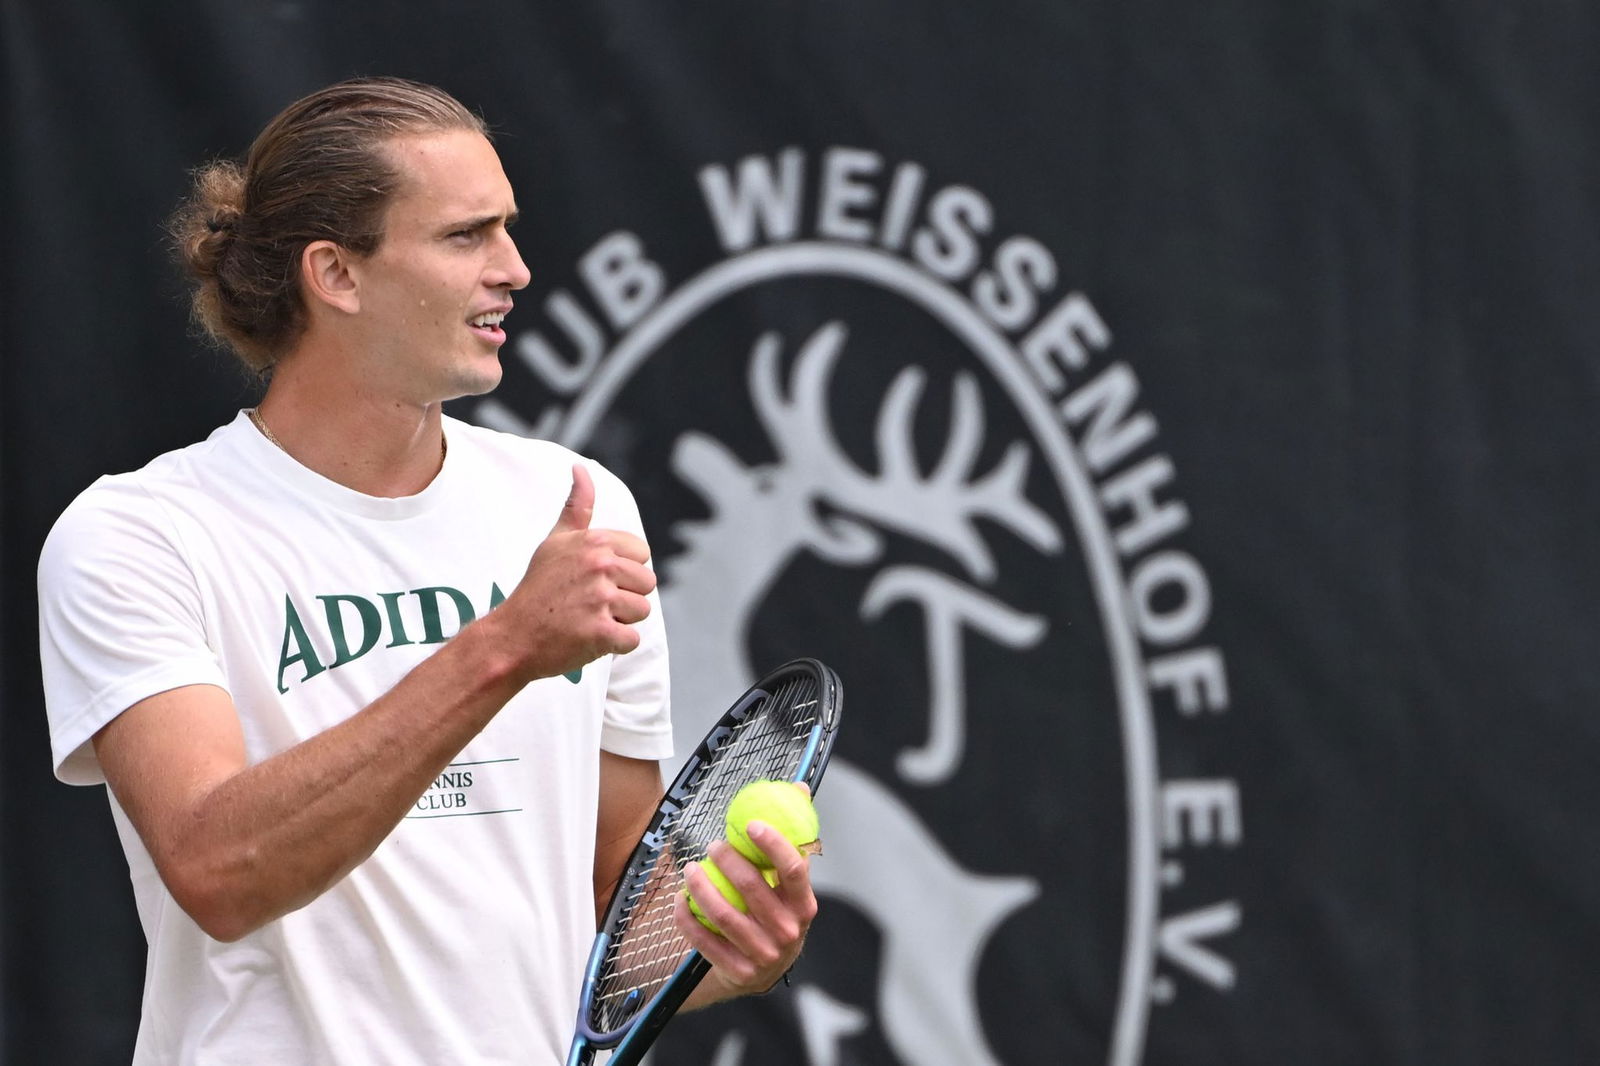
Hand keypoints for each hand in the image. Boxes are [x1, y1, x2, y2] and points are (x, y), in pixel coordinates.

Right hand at [499, 464, 656, 680]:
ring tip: (586, 619)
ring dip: (619, 621)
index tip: (593, 579)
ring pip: (642, 611)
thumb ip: (577, 507)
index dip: (622, 571)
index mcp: (595, 541)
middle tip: (588, 603)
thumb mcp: (555, 541)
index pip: (642, 554)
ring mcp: (601, 599)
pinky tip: (587, 638)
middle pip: (647, 583)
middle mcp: (600, 565)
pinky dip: (613, 645)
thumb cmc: (538, 588)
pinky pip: (631, 639)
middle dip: (623, 597)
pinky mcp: (601, 632)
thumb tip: (581, 468)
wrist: (511, 637)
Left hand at [675, 823, 818, 996]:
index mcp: (804, 906)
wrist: (767, 970)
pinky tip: (680, 899)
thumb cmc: (778, 913)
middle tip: (713, 844)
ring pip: (723, 913)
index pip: (794, 870)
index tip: (750, 823)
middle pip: (751, 888)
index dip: (773, 844)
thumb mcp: (791, 884)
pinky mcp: (737, 970)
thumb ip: (793, 837)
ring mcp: (763, 954)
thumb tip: (798, 788)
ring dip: (700, 886)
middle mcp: (787, 932)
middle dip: (727, 860)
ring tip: (690, 868)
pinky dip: (687, 917)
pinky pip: (703, 939)